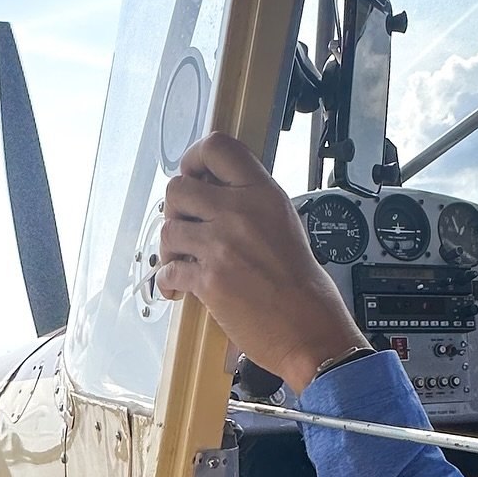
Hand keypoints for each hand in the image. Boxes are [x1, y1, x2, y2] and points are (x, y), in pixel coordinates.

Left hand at [155, 133, 367, 390]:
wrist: (310, 329)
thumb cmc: (304, 287)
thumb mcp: (284, 224)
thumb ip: (251, 205)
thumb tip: (216, 197)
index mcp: (263, 194)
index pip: (217, 147)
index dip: (193, 159)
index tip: (192, 176)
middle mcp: (240, 212)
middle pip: (178, 188)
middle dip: (174, 211)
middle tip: (185, 229)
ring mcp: (222, 245)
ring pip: (167, 230)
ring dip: (168, 249)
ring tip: (180, 263)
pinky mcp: (209, 280)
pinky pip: (168, 270)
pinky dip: (168, 280)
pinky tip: (178, 288)